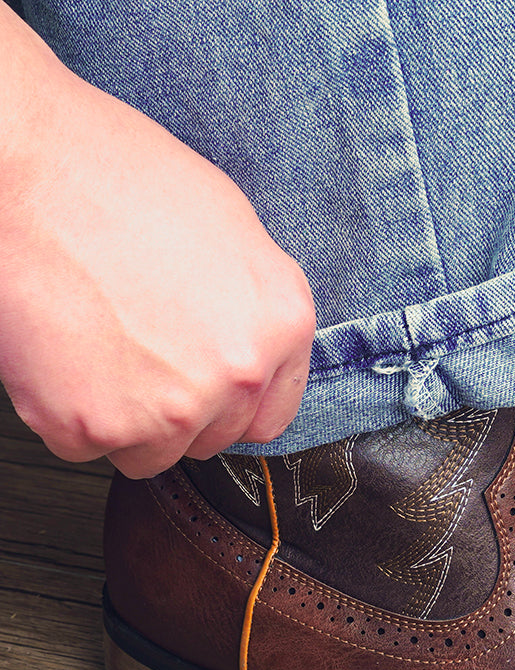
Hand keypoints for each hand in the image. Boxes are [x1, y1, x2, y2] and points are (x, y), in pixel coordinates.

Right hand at [0, 14, 315, 477]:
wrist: (19, 164)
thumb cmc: (115, 178)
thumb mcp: (231, 230)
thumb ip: (255, 313)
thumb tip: (256, 360)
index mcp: (281, 326)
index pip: (268, 417)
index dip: (229, 402)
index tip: (199, 383)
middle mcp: (235, 376)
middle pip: (208, 438)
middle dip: (175, 406)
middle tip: (134, 345)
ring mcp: (166, 408)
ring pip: (150, 453)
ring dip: (124, 416)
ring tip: (97, 343)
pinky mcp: (93, 425)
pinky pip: (84, 445)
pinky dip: (66, 411)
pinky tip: (62, 351)